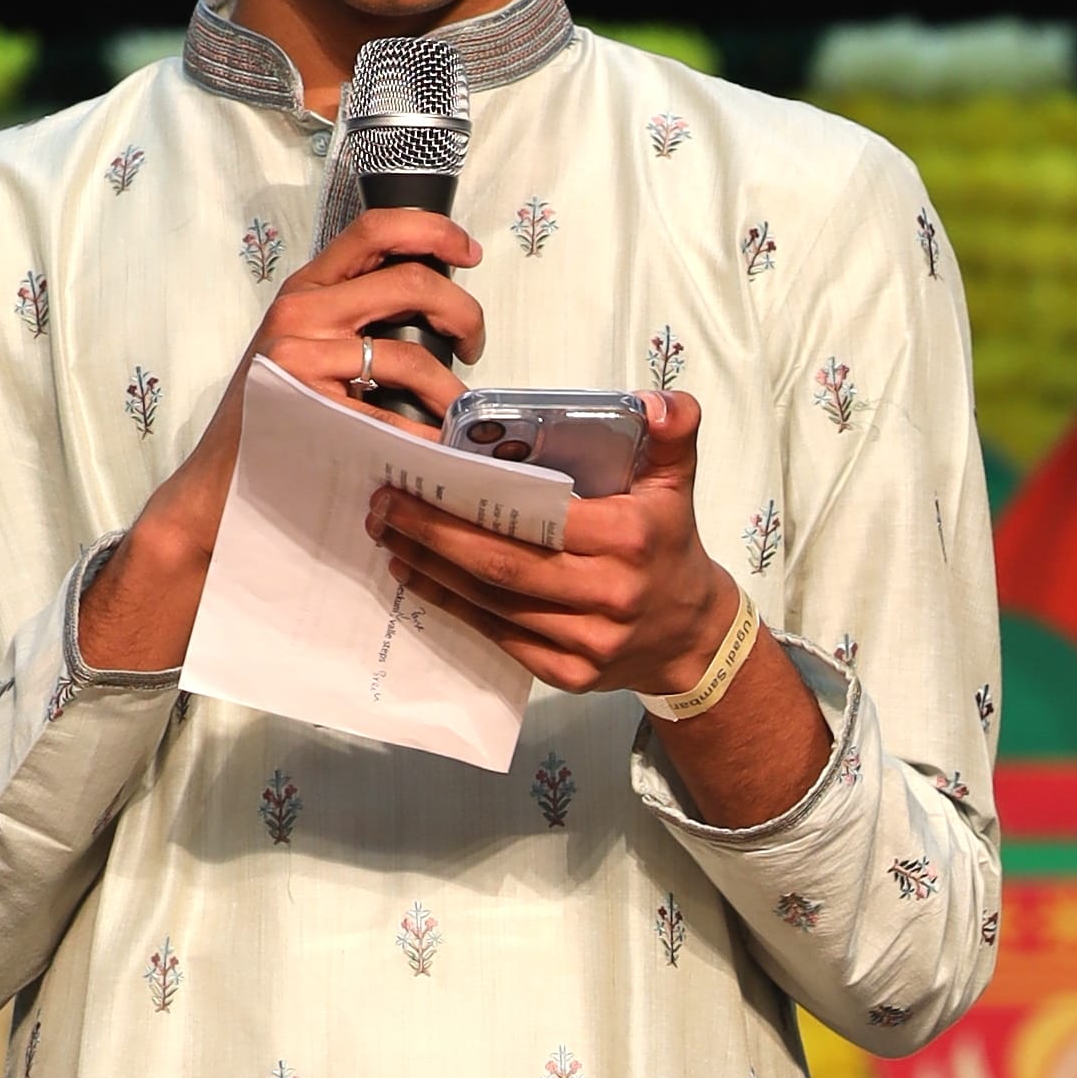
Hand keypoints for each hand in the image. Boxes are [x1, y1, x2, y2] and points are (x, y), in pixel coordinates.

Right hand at [74, 205, 489, 670]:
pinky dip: (429, 435)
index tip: (470, 252)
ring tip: (457, 411)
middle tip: (474, 344)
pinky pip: (395, 419)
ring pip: (411, 355)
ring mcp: (304, 360)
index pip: (374, 230)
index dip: (432, 230)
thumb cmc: (272, 414)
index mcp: (306, 289)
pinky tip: (437, 449)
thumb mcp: (303, 344)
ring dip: (452, 388)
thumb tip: (430, 303)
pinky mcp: (313, 410)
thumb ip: (351, 315)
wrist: (222, 480)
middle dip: (464, 312)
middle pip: (411, 283)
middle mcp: (302, 312)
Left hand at [362, 389, 741, 709]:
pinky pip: (499, 638)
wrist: (692, 637)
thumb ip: (673, 431)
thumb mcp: (678, 483)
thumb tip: (654, 401)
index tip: (421, 477)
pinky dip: (453, 607)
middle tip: (385, 506)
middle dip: (434, 535)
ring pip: (493, 603)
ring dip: (433, 570)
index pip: (539, 519)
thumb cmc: (668, 548)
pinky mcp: (569, 675)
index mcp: (628, 539)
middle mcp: (609, 594)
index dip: (473, 504)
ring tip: (391, 536)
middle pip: (502, 565)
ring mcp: (588, 642)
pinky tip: (419, 578)